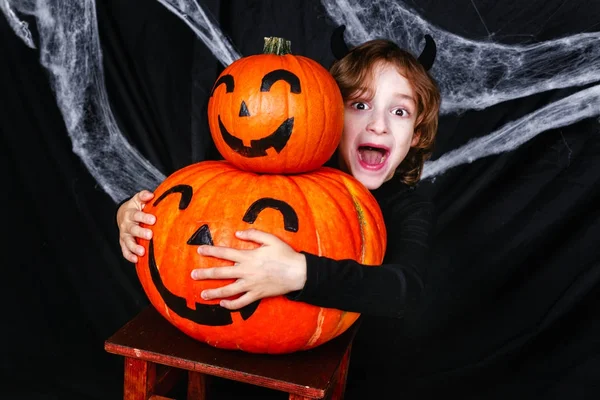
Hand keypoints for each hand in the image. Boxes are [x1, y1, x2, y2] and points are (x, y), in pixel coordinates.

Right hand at [116, 190, 155, 262]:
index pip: (137, 215)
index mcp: (130, 213)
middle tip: (150, 235)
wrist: (122, 215)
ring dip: (134, 247)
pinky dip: (129, 256)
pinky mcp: (124, 243)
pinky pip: (125, 250)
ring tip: (142, 251)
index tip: (153, 219)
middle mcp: (126, 225)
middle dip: (141, 233)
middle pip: (133, 229)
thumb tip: (151, 194)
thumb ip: (143, 196)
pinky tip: (136, 260)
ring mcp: (124, 235)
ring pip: (128, 242)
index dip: (144, 217)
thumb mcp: (138, 200)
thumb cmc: (135, 208)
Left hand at [191, 229, 306, 309]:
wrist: (298, 273)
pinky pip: (242, 302)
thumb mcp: (271, 239)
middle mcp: (247, 272)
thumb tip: (237, 233)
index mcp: (249, 257)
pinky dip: (232, 305)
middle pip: (221, 273)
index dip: (211, 251)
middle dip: (205, 274)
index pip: (225, 253)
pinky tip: (224, 304)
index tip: (199, 250)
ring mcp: (251, 285)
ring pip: (228, 291)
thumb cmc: (285, 254)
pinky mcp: (257, 295)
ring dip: (214, 293)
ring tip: (203, 295)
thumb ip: (253, 234)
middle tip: (193, 275)